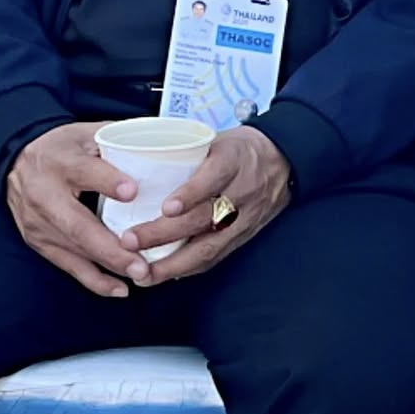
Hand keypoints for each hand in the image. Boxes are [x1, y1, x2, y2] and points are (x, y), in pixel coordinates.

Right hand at [6, 121, 152, 297]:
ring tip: (140, 276)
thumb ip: (120, 138)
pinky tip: (119, 288)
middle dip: (111, 247)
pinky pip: (67, 265)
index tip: (132, 192)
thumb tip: (166, 142)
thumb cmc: (63, 147)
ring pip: (75, 250)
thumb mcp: (86, 132)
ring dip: (108, 267)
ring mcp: (40, 224)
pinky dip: (93, 279)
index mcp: (60, 162)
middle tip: (141, 262)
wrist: (15, 162)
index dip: (108, 181)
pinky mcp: (39, 242)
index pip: (84, 171)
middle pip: (78, 225)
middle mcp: (45, 196)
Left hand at [124, 126, 291, 285]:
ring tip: (141, 272)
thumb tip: (135, 162)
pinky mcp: (245, 235)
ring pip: (209, 246)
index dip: (190, 194)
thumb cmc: (241, 148)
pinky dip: (188, 268)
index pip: (214, 177)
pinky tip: (163, 275)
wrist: (285, 160)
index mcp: (235, 160)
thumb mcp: (218, 138)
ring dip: (172, 263)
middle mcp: (243, 191)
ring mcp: (246, 217)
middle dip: (164, 234)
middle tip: (129, 240)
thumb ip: (186, 153)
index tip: (165, 207)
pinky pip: (216, 257)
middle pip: (204, 217)